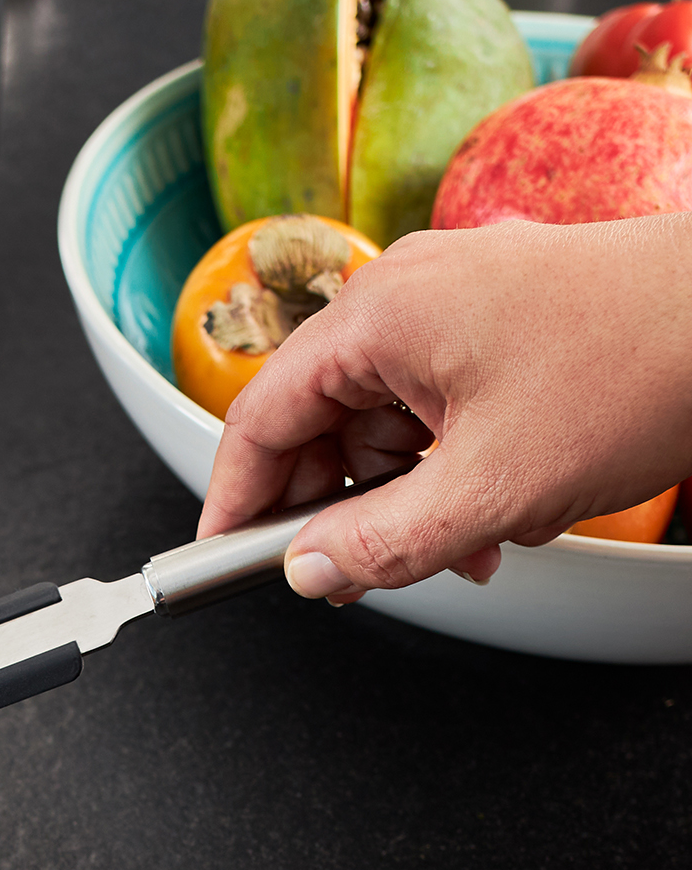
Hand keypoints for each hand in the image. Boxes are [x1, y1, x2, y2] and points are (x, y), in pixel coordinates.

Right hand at [198, 214, 691, 600]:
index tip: (223, 555)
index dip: (234, 497)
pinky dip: (447, 466)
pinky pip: (436, 405)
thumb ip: (381, 544)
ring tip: (460, 550)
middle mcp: (408, 295)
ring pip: (383, 422)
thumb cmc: (646, 365)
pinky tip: (492, 515)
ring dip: (404, 498)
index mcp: (381, 315)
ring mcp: (457, 302)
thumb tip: (309, 571)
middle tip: (355, 574)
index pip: (259, 416)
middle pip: (319, 422)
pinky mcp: (501, 319)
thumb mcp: (493, 489)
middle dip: (336, 509)